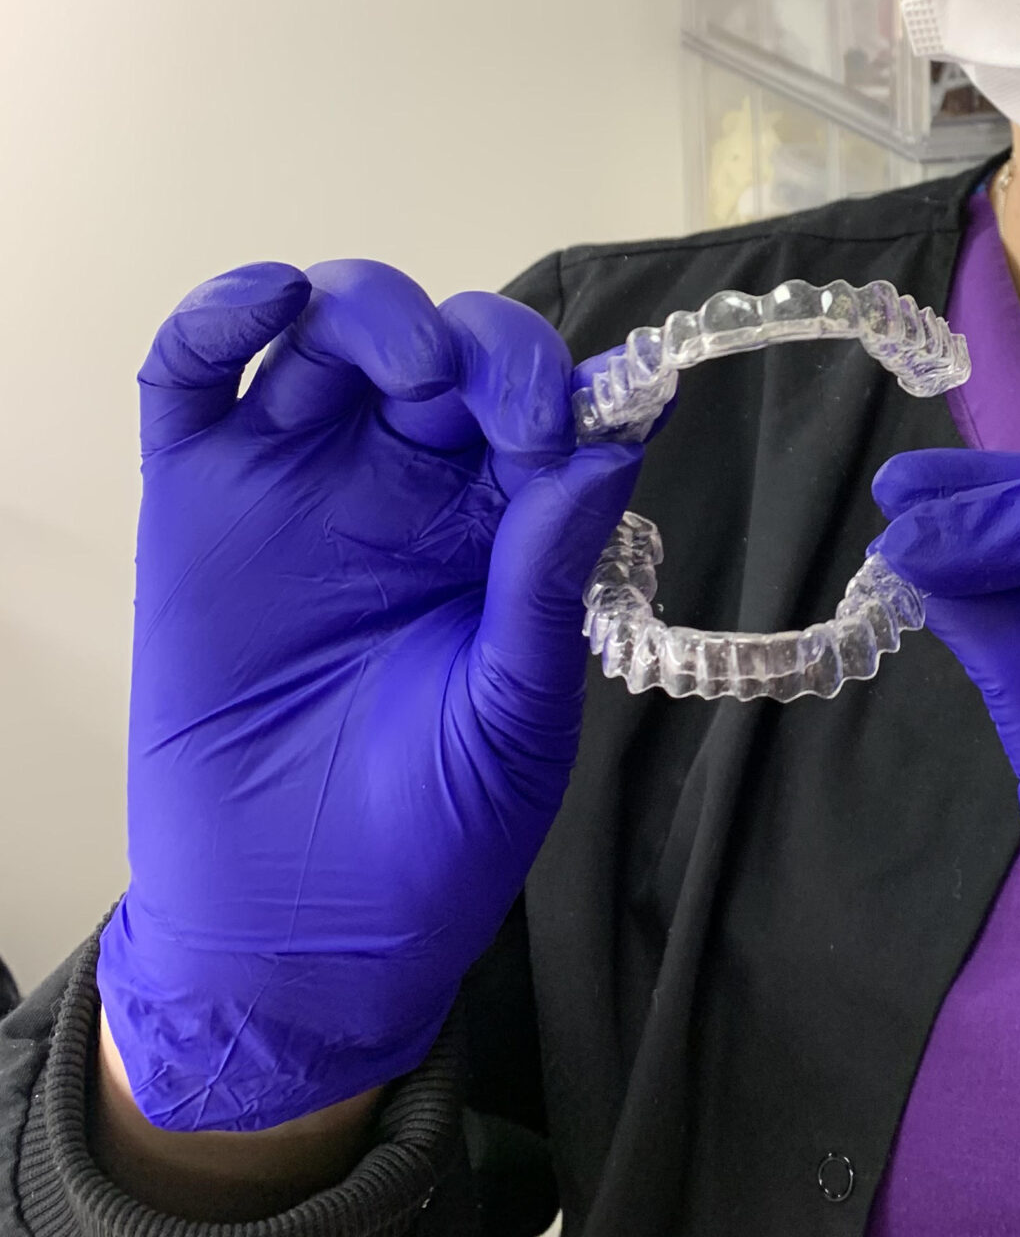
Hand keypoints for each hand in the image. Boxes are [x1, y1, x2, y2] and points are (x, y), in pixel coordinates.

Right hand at [96, 262, 640, 1132]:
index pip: (535, 403)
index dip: (555, 386)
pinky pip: (194, 379)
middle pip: (442, 350)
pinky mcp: (196, 500)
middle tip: (498, 408)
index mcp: (497, 521)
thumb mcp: (515, 714)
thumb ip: (546, 582)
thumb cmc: (432, 832)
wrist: (297, 934)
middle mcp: (403, 481)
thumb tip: (607, 452)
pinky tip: (266, 303)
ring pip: (328, 336)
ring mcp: (297, 480)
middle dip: (479, 348)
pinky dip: (223, 318)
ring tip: (410, 363)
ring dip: (371, 310)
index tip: (570, 421)